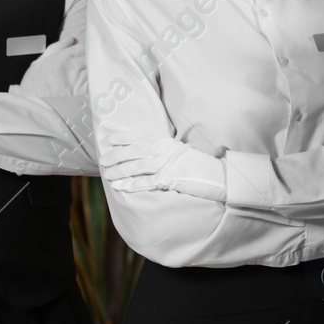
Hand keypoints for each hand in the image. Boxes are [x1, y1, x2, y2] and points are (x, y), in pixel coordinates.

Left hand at [100, 132, 226, 200]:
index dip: (123, 137)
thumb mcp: (182, 152)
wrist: (219, 176)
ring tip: (108, 175)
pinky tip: (121, 187)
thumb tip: (150, 154)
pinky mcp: (169, 179)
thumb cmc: (201, 166)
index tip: (109, 139)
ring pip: (137, 166)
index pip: (140, 136)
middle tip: (103, 160)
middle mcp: (165, 151)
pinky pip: (146, 182)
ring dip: (120, 171)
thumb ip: (166, 151)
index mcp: (167, 142)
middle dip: (116, 156)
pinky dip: (131, 185)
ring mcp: (167, 165)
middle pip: (134, 151)